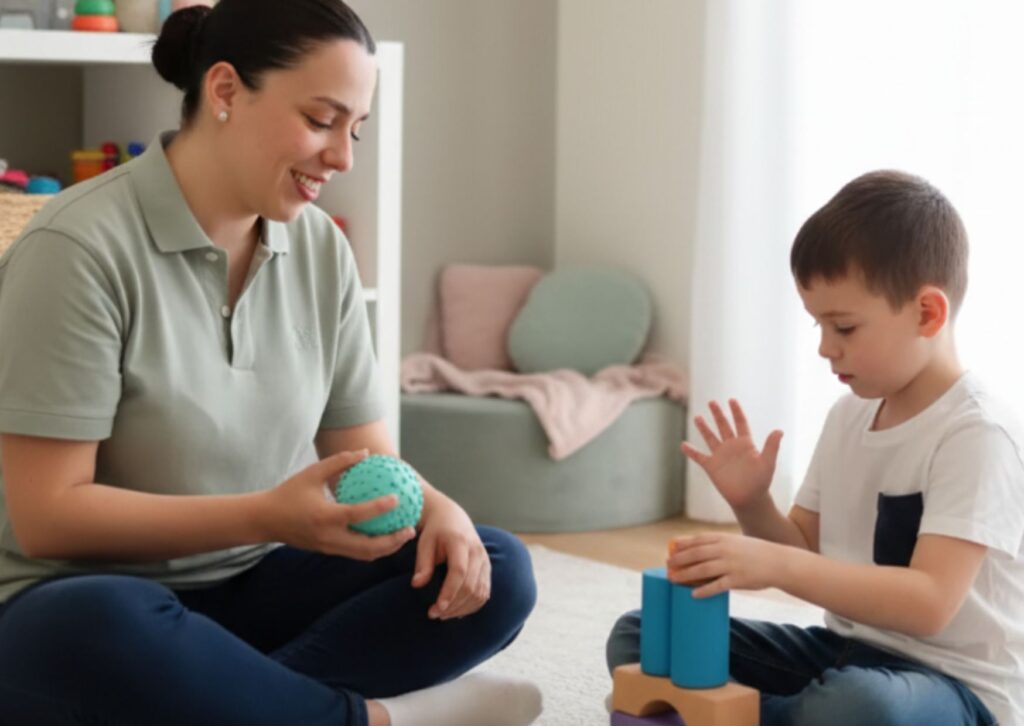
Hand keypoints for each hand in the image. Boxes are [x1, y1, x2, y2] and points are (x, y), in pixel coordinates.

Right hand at [264, 449, 415, 559]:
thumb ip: (340, 462)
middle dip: (393, 541)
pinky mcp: (328, 551)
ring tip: (403, 536)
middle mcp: (328, 537)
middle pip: (368, 547)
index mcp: (324, 517)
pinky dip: (373, 548)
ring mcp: (328, 548)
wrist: (265, 520)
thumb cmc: (289, 493)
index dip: (380, 508)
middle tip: (411, 529)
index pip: (357, 514)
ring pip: (364, 555)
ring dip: (387, 548)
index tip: (398, 499)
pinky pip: (355, 553)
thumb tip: (366, 452)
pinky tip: (385, 536)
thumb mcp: (312, 473)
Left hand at [412, 491, 490, 619]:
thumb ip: (423, 563)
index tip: (437, 608)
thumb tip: (417, 584)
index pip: (459, 571)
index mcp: (461, 542)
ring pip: (479, 592)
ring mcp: (485, 561)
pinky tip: (457, 611)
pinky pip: (484, 592)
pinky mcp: (487, 569)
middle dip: (453, 605)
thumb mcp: (425, 542)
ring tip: (443, 615)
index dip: (449, 592)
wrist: (452, 518)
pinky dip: (472, 605)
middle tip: (433, 614)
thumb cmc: (436, 531)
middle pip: (470, 586)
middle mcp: (477, 552)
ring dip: (462, 608)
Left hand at [667, 532, 785, 597]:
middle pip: (696, 554)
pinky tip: (693, 594)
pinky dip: (704, 590)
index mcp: (724, 538)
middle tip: (668, 566)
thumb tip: (697, 551)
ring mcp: (731, 565)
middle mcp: (725, 550)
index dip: (683, 545)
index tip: (671, 549)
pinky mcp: (737, 580)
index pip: (698, 540)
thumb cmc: (755, 553)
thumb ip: (719, 545)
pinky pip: (717, 586)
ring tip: (673, 579)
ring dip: (685, 575)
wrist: (779, 562)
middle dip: (679, 560)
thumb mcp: (736, 542)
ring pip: (702, 570)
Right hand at [681, 399, 782, 510]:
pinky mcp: (712, 467)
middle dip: (718, 414)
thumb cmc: (761, 482)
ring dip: (703, 428)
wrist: (749, 499)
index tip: (732, 400)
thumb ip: (771, 446)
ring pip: (710, 438)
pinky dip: (691, 451)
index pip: (740, 423)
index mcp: (745, 444)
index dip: (736, 411)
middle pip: (723, 426)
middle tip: (711, 402)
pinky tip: (683, 445)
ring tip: (697, 417)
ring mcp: (721, 456)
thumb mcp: (767, 462)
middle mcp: (732, 447)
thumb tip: (779, 430)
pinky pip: (699, 457)